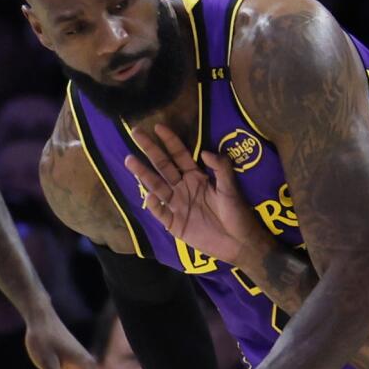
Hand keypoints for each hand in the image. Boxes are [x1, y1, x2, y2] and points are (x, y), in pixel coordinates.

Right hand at [125, 125, 272, 270]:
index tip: (157, 127)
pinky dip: (154, 206)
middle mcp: (183, 188)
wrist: (239, 242)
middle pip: (163, 166)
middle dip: (150, 150)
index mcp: (196, 177)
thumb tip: (203, 151)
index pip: (179, 155)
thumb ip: (221, 167)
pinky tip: (149, 196)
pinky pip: (161, 213)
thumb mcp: (231, 188)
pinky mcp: (175, 224)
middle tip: (136, 133)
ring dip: (143, 174)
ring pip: (156, 186)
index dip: (169, 141)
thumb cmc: (237, 213)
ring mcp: (177, 205)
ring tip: (130, 160)